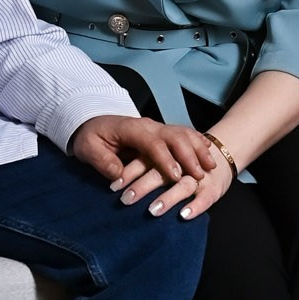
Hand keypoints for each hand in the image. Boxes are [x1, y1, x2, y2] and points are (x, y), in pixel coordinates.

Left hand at [70, 114, 231, 218]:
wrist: (91, 123)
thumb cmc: (90, 138)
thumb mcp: (88, 149)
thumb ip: (102, 161)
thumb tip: (117, 174)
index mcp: (131, 129)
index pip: (152, 143)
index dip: (165, 160)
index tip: (176, 176)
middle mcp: (148, 126)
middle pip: (174, 137)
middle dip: (189, 156)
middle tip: (199, 175)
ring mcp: (157, 127)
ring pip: (184, 133)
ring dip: (198, 149)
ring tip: (210, 167)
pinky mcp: (161, 132)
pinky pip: (185, 133)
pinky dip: (198, 142)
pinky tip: (209, 152)